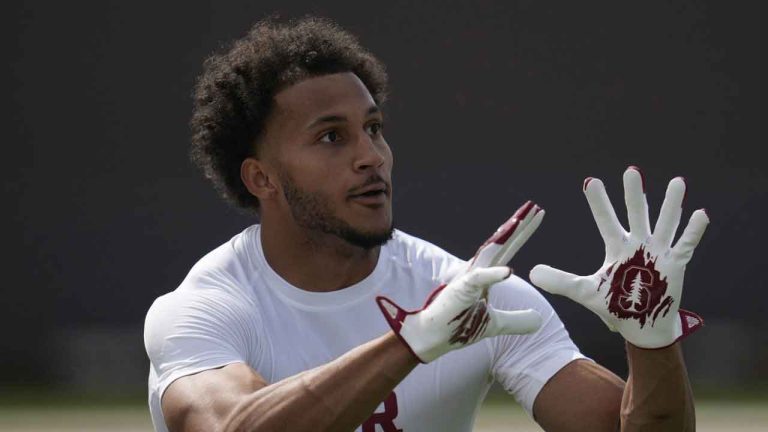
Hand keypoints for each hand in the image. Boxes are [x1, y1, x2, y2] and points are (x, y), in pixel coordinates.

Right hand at [376, 201, 544, 362]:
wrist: (431, 338)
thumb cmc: (458, 326)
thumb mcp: (495, 324)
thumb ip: (516, 320)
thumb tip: (539, 318)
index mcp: (485, 274)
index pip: (508, 248)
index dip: (523, 232)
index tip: (538, 214)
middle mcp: (477, 270)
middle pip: (503, 243)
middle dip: (519, 224)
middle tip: (536, 207)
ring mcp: (468, 277)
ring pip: (491, 252)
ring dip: (505, 237)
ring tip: (521, 220)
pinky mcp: (460, 289)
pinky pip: (479, 279)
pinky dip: (493, 275)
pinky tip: (508, 271)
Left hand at [530, 167, 708, 348]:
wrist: (641, 327)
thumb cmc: (615, 306)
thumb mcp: (584, 292)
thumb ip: (560, 281)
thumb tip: (531, 272)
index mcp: (617, 248)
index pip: (606, 221)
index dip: (599, 203)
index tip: (590, 181)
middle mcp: (638, 245)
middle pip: (636, 214)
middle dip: (634, 194)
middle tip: (631, 171)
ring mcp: (658, 253)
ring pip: (665, 223)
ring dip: (671, 204)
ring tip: (676, 182)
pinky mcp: (675, 265)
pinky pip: (686, 245)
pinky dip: (693, 231)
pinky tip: (700, 213)